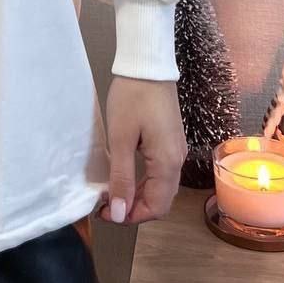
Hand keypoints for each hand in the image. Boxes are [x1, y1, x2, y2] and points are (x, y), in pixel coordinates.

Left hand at [95, 75, 186, 224]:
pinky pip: (160, 172)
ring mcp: (176, 150)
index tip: (106, 214)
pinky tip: (126, 177)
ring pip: (161, 187)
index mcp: (168, 163)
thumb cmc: (132, 97)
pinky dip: (144, 182)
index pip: (156, 207)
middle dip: (134, 209)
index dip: (131, 217)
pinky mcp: (170, 141)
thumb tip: (119, 212)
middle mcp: (177, 160)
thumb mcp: (121, 138)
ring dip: (138, 196)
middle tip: (106, 205)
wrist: (148, 65)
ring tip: (112, 194)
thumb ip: (122, 177)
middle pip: (161, 200)